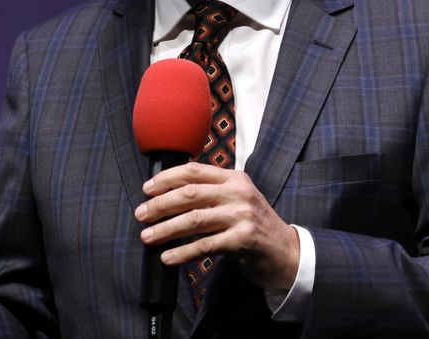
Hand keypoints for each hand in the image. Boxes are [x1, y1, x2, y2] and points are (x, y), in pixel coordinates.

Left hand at [135, 162, 299, 289]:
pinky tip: (168, 257)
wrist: (287, 252)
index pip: (194, 171)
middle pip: (190, 194)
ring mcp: (242, 216)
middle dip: (160, 204)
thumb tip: (167, 196)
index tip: (147, 189)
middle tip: (141, 214)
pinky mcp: (243, 240)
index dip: (166, 179)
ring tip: (148, 236)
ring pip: (194, 219)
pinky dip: (182, 252)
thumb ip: (211, 193)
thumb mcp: (238, 200)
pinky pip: (204, 245)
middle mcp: (238, 193)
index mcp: (234, 178)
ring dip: (166, 229)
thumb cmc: (255, 226)